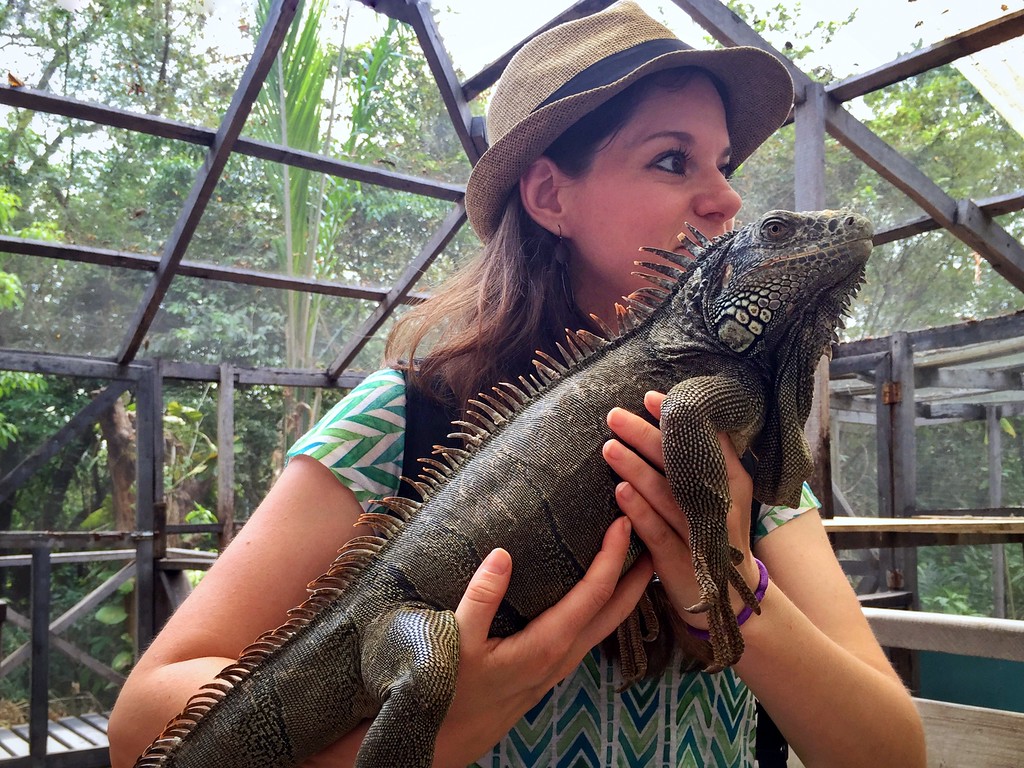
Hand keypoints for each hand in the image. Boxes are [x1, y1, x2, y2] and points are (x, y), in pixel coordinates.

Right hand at [429, 517, 652, 766]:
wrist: (444, 743)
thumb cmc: (448, 694)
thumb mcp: (456, 642)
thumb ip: (481, 598)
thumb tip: (503, 554)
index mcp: (547, 644)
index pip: (594, 593)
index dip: (612, 556)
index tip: (623, 524)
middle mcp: (562, 656)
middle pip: (615, 611)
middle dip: (636, 574)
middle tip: (650, 537)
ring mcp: (558, 667)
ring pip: (605, 625)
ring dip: (623, 592)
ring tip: (630, 561)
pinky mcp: (549, 671)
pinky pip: (588, 634)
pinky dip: (602, 608)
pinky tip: (593, 597)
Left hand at [603, 391, 756, 628]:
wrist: (730, 597)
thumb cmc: (714, 532)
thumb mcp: (722, 493)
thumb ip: (707, 457)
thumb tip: (676, 414)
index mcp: (731, 481)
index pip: (705, 442)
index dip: (678, 419)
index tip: (649, 397)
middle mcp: (718, 504)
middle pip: (680, 465)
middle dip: (646, 437)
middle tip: (614, 416)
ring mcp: (700, 534)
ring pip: (665, 495)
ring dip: (636, 469)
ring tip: (609, 447)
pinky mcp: (680, 561)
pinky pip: (657, 531)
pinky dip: (639, 511)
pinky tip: (620, 492)